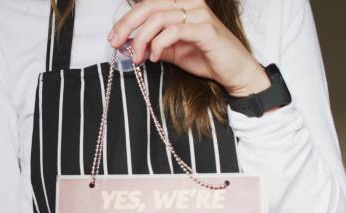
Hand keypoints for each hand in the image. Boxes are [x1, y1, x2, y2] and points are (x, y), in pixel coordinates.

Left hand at [108, 0, 269, 96]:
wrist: (233, 72)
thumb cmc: (204, 58)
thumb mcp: (171, 50)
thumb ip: (152, 43)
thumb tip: (127, 44)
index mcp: (181, 4)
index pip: (146, 4)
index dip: (126, 20)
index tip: (113, 38)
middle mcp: (190, 3)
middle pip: (148, 7)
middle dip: (126, 26)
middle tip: (116, 44)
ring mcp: (199, 14)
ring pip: (158, 19)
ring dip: (141, 40)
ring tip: (138, 58)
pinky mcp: (205, 29)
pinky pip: (173, 31)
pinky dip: (158, 45)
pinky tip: (156, 57)